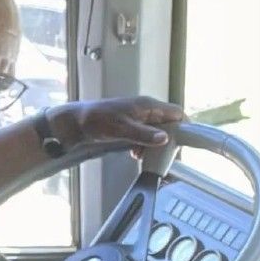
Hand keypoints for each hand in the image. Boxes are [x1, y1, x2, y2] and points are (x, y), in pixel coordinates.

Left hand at [51, 95, 185, 150]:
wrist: (76, 123)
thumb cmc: (97, 121)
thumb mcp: (121, 129)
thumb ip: (143, 135)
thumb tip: (165, 138)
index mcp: (147, 106)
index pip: (176, 113)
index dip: (184, 126)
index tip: (183, 143)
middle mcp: (146, 109)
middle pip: (169, 123)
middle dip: (168, 140)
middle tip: (163, 155)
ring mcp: (138, 117)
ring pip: (157, 131)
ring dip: (154, 145)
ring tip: (143, 155)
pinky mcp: (130, 125)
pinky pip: (145, 135)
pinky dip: (144, 145)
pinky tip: (135, 153)